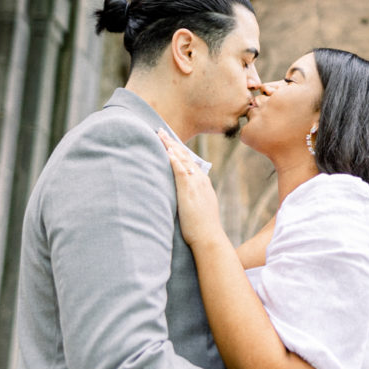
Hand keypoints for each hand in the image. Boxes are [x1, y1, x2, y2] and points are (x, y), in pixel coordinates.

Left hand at [158, 129, 224, 247]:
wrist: (208, 236)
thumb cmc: (202, 227)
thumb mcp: (200, 207)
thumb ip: (194, 198)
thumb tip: (186, 197)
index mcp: (203, 183)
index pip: (190, 161)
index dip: (179, 150)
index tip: (170, 141)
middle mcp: (200, 179)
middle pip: (185, 155)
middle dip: (172, 142)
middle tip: (161, 131)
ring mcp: (195, 183)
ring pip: (182, 159)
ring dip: (170, 145)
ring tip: (160, 135)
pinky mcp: (188, 189)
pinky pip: (180, 169)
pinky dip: (173, 158)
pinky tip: (166, 150)